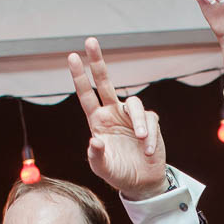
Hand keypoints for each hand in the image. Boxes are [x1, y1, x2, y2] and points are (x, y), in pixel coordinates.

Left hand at [67, 38, 167, 199]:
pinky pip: (151, 122)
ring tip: (141, 139)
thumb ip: (96, 156)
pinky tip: (147, 151)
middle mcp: (113, 113)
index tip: (72, 56)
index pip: (86, 95)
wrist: (141, 182)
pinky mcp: (150, 123)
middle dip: (98, 61)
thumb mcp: (102, 168)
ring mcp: (131, 117)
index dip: (79, 76)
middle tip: (90, 41)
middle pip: (105, 81)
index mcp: (97, 120)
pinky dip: (150, 137)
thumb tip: (95, 140)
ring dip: (138, 121)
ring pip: (135, 104)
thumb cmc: (117, 172)